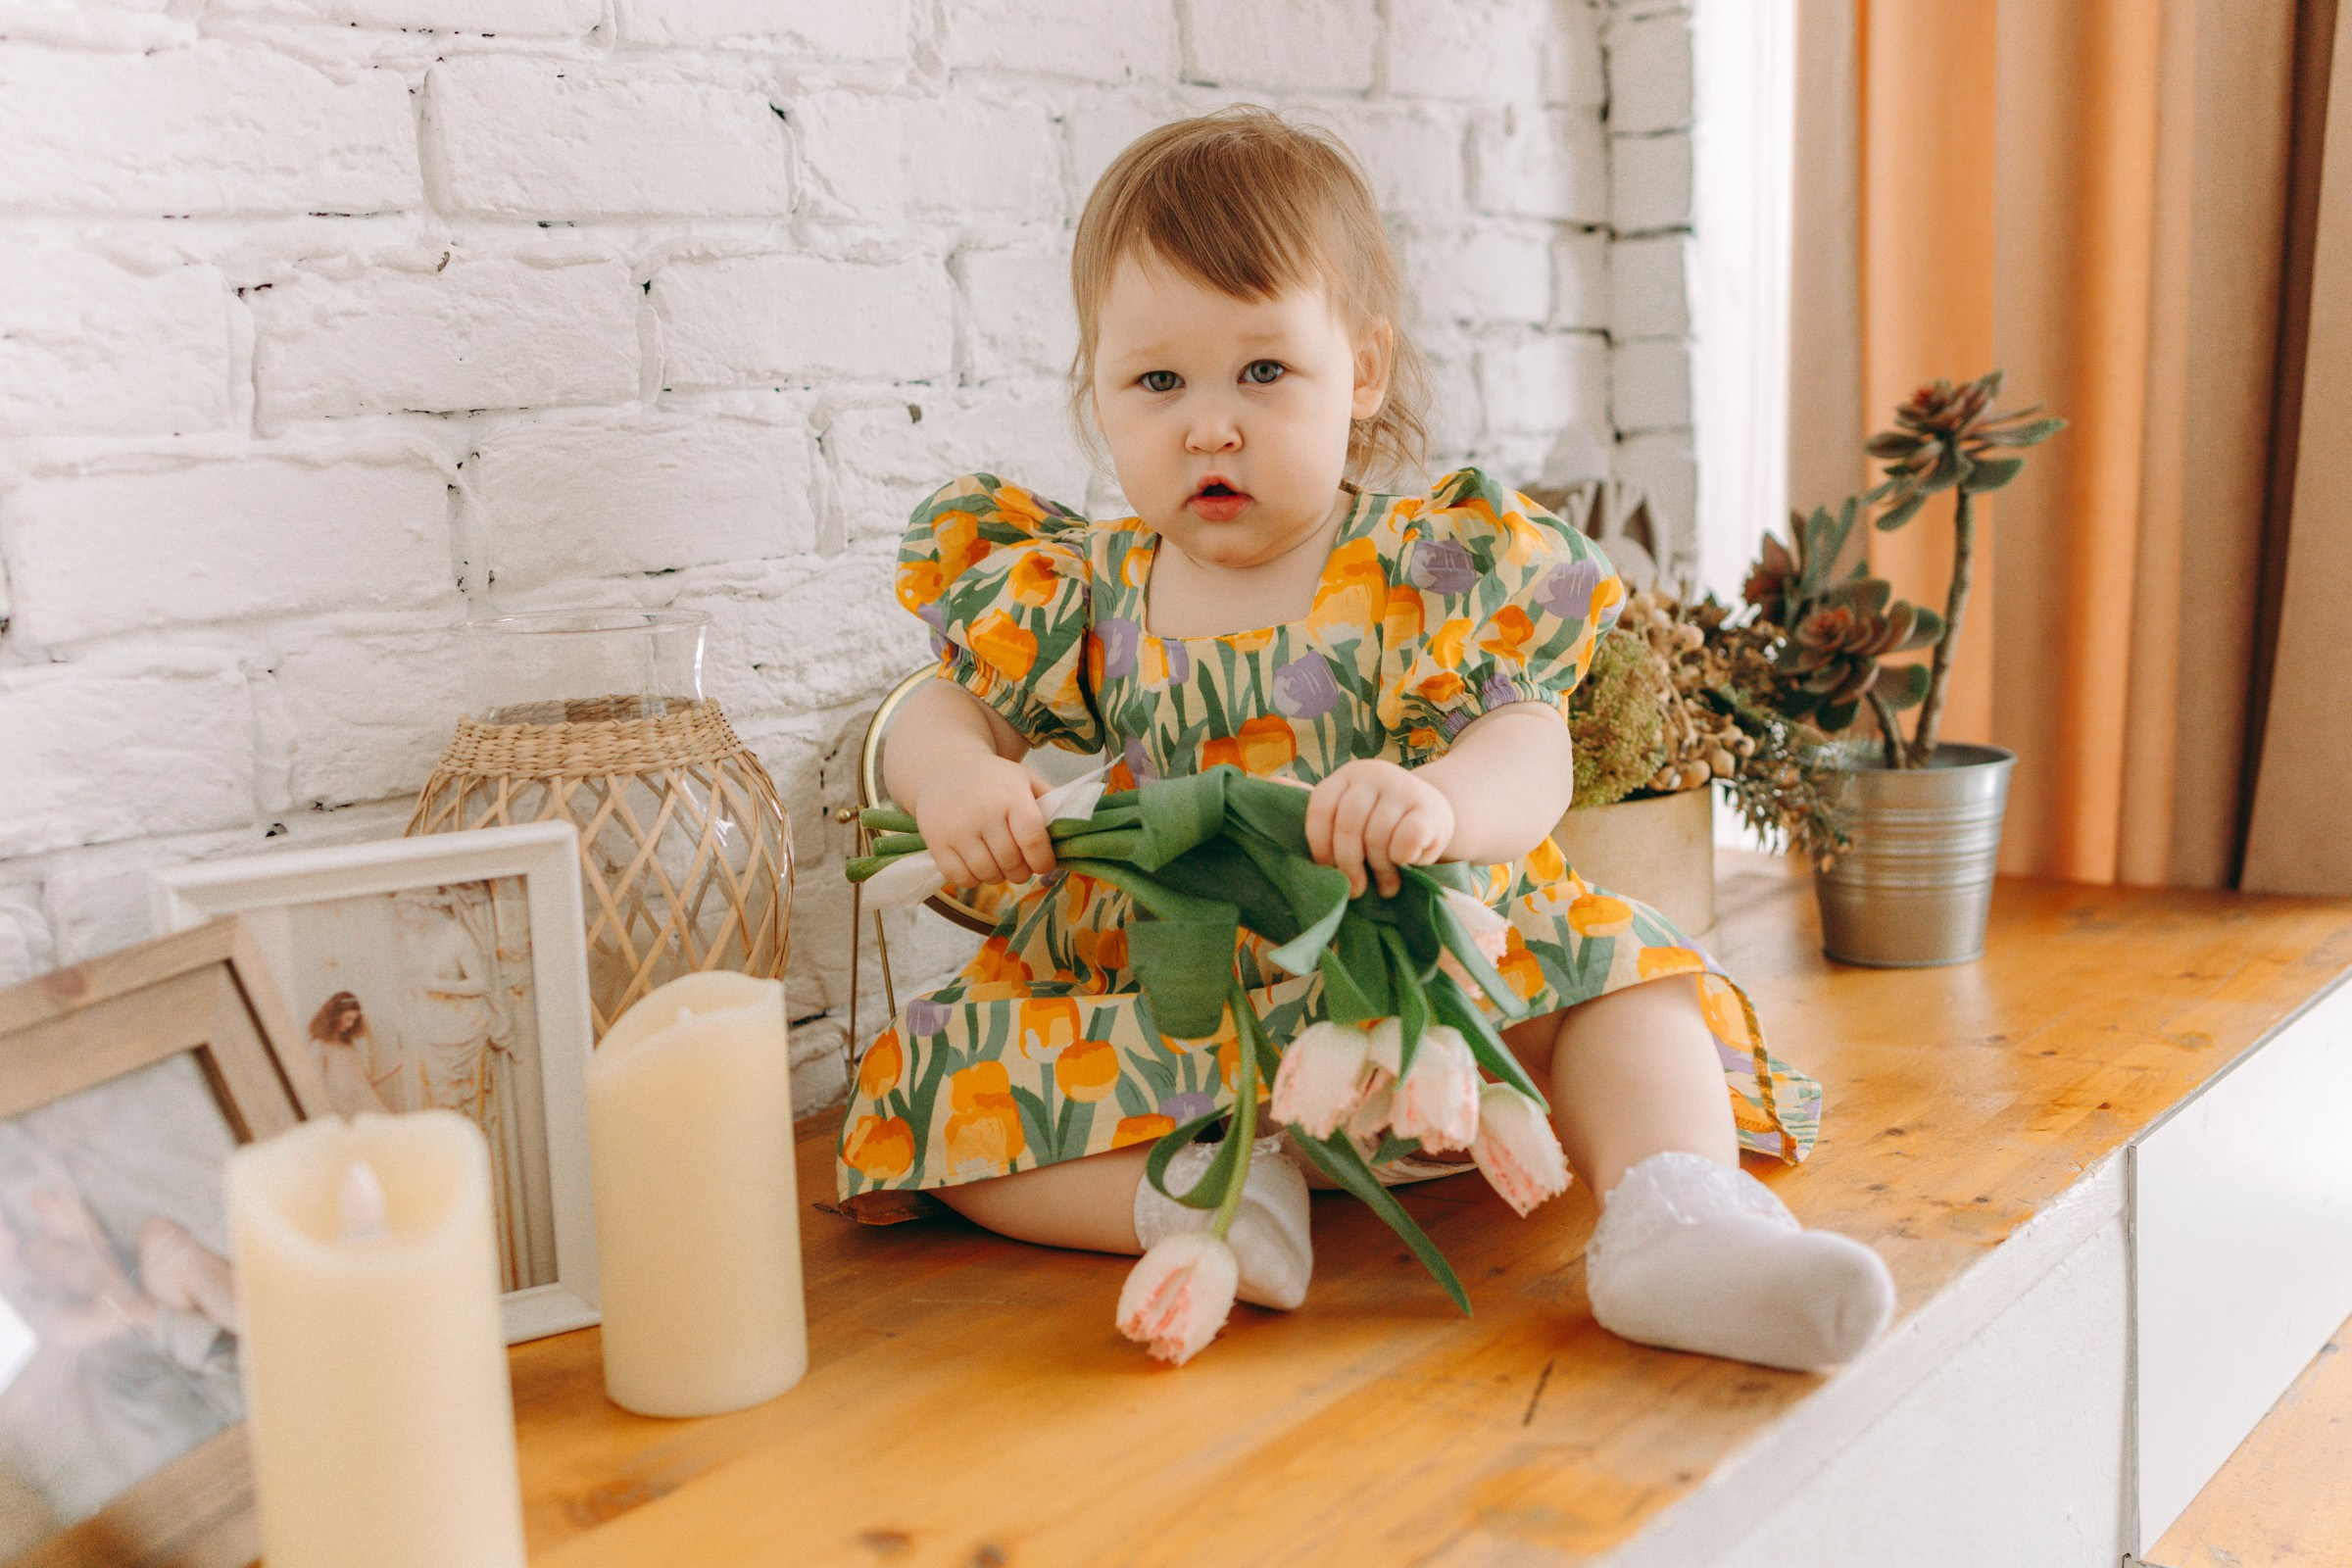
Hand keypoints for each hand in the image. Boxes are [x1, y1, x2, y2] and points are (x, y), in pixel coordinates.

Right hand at [912, 754, 1056, 887]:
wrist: (943, 769)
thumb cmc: (992, 779)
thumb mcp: (1024, 779)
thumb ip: (1050, 802)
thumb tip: (1077, 828)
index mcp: (1011, 796)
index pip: (1034, 842)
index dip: (1043, 861)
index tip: (1043, 864)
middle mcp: (984, 812)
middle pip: (1012, 863)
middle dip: (1022, 871)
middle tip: (1020, 865)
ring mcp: (957, 828)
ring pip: (988, 874)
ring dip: (998, 876)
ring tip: (999, 863)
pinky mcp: (937, 842)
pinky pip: (962, 878)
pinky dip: (974, 879)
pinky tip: (977, 864)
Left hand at [1306, 759, 1455, 897]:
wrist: (1436, 815)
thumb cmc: (1382, 820)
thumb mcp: (1349, 809)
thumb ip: (1319, 807)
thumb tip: (1268, 785)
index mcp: (1346, 777)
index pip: (1320, 808)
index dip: (1319, 846)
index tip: (1327, 870)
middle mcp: (1373, 774)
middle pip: (1347, 826)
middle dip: (1349, 865)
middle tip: (1357, 890)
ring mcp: (1403, 788)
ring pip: (1377, 837)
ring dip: (1379, 869)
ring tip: (1385, 884)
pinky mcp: (1430, 808)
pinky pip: (1405, 842)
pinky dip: (1401, 860)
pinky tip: (1406, 865)